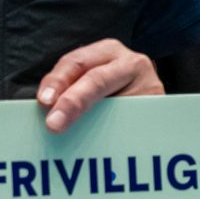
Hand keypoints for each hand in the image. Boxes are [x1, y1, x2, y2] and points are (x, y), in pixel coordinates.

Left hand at [35, 38, 163, 131]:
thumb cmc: (111, 95)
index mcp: (107, 51)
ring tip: (75, 136)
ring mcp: (149, 84)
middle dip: (73, 101)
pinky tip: (101, 147)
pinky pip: (134, 120)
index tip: (44, 101)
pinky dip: (116, 134)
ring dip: (94, 122)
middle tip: (54, 124)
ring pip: (117, 102)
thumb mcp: (89, 84)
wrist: (151, 109)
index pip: (76, 63)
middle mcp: (130, 62)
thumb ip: (69, 92)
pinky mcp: (158, 108)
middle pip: (97, 79)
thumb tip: (41, 112)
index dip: (58, 81)